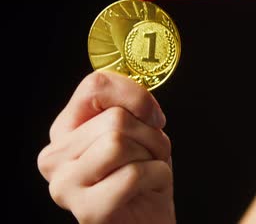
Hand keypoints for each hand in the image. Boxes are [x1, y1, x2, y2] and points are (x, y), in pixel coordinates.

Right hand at [37, 71, 174, 223]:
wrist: (150, 221)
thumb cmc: (145, 176)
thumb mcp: (140, 131)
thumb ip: (129, 106)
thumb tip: (138, 98)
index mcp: (65, 130)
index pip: (95, 86)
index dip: (135, 96)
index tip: (153, 118)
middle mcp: (55, 157)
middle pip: (115, 118)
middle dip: (150, 135)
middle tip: (152, 156)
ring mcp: (65, 185)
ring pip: (118, 142)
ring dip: (153, 156)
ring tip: (150, 171)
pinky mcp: (87, 210)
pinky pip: (133, 174)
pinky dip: (157, 176)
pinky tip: (150, 189)